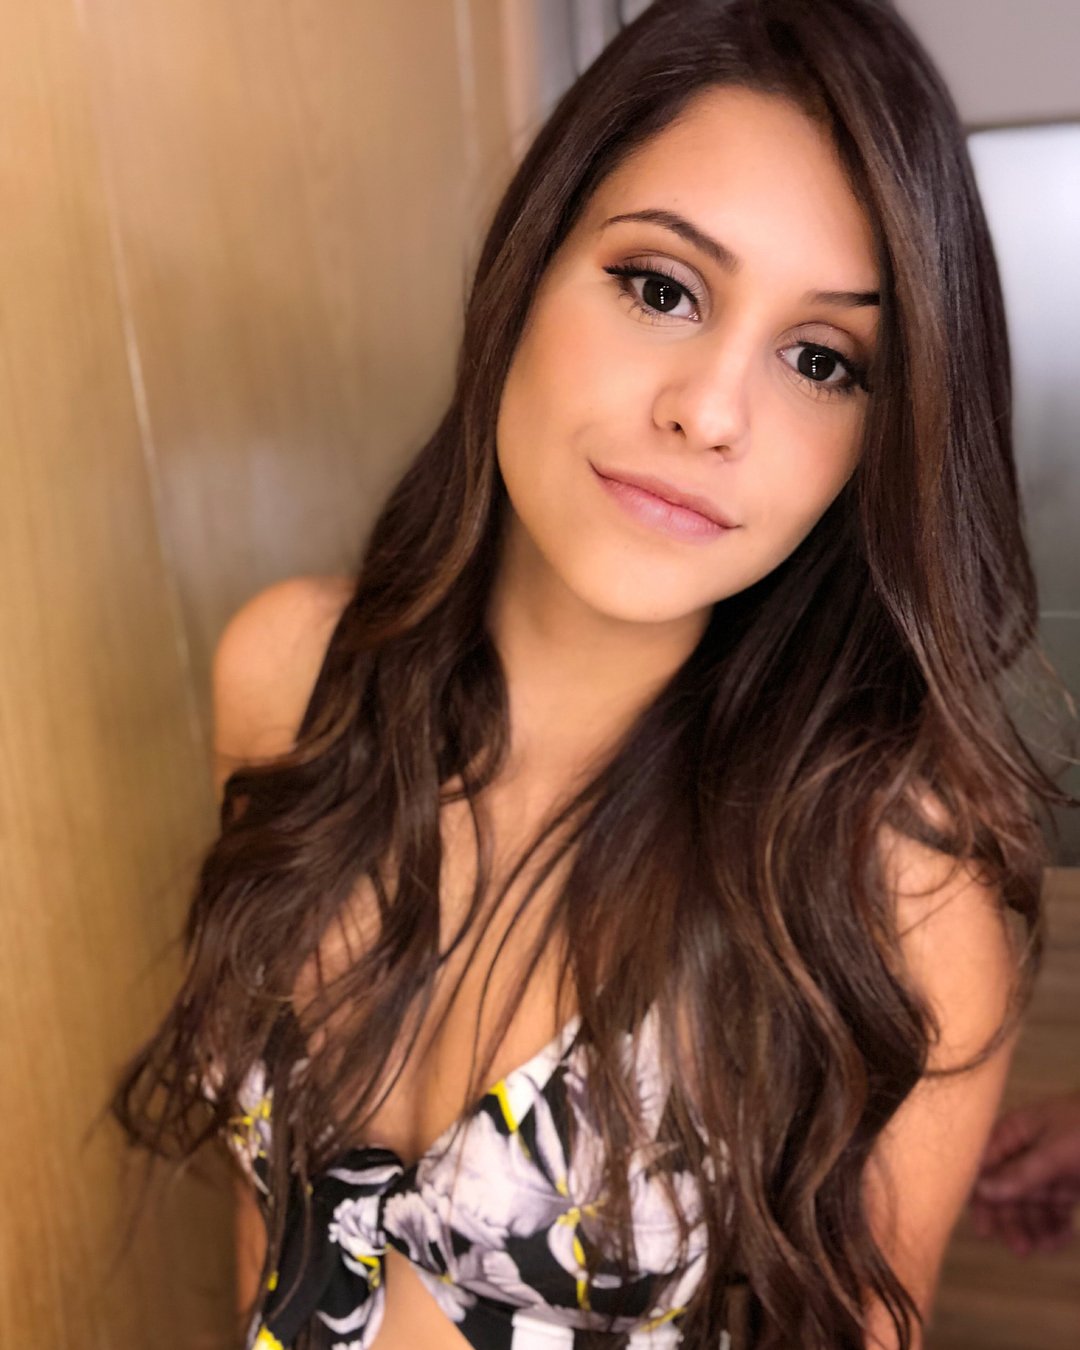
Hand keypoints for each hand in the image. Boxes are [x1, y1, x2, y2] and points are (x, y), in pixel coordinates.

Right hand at [968, 1093, 1079, 1255]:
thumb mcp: (1054, 1152)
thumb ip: (1020, 1173)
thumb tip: (981, 1189)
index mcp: (1013, 1133)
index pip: (984, 1166)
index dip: (981, 1197)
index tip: (985, 1230)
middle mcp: (1025, 1152)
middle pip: (1006, 1192)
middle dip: (1013, 1221)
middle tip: (1022, 1249)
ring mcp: (1048, 1170)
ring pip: (1030, 1206)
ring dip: (1036, 1229)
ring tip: (1047, 1247)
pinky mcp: (1068, 1186)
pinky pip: (1054, 1211)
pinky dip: (1056, 1227)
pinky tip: (1066, 1238)